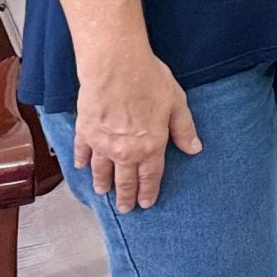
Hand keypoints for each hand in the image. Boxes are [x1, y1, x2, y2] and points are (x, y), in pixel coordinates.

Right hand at [75, 47, 200, 211]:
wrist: (116, 68)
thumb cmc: (150, 82)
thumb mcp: (177, 104)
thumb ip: (184, 129)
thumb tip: (194, 149)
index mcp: (151, 146)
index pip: (151, 176)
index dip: (149, 191)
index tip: (146, 203)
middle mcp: (125, 151)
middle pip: (125, 179)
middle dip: (125, 196)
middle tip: (125, 209)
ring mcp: (102, 143)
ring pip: (101, 171)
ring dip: (103, 183)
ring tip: (103, 192)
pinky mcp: (84, 132)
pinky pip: (82, 152)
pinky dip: (81, 162)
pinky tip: (82, 167)